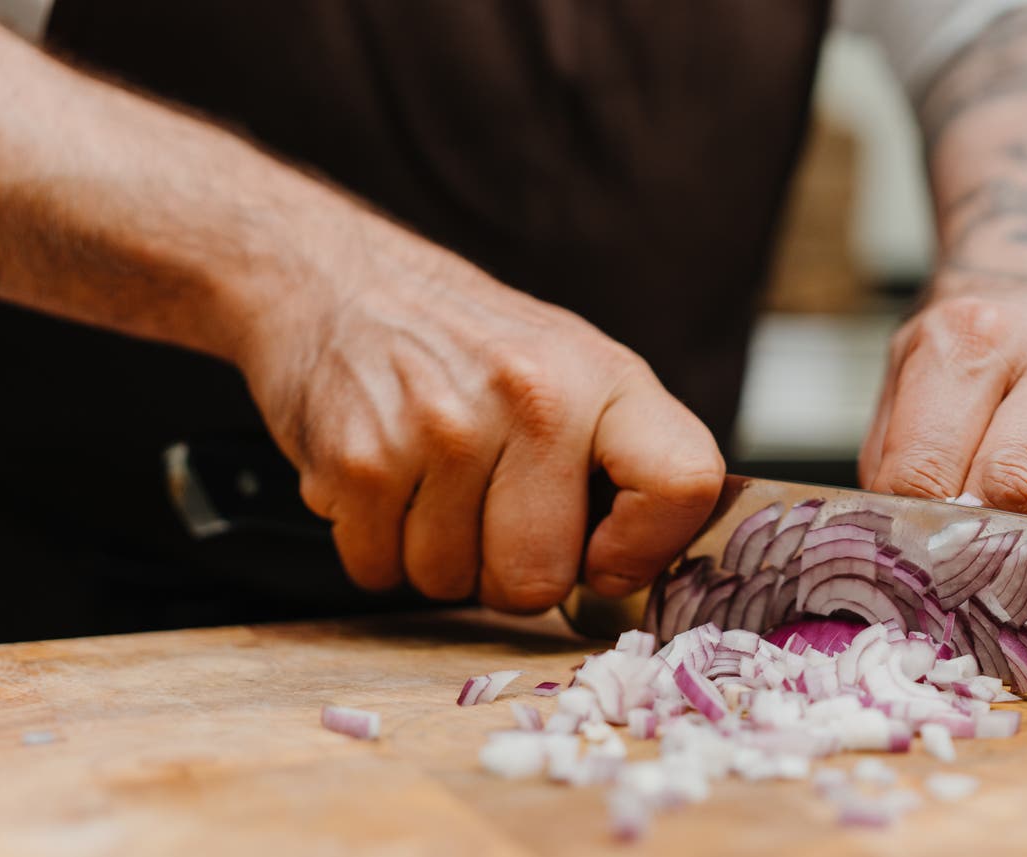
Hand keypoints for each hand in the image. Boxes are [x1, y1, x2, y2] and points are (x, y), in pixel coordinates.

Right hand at [238, 247, 723, 611]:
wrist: (345, 286)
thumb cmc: (480, 353)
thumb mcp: (582, 375)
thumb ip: (631, 464)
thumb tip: (641, 578)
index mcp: (602, 377)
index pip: (681, 484)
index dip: (645, 548)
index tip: (605, 553)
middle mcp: (529, 395)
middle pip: (538, 580)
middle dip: (511, 570)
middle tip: (493, 508)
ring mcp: (438, 429)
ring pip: (452, 584)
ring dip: (440, 557)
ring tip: (435, 484)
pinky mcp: (358, 461)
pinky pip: (382, 572)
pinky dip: (380, 548)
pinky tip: (389, 483)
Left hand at [859, 283, 1026, 532]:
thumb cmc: (961, 360)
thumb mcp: (904, 385)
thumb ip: (895, 464)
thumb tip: (906, 552)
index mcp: (976, 336)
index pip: (929, 466)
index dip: (912, 523)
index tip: (909, 543)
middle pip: (1017, 485)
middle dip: (978, 536)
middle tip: (954, 554)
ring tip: (1000, 556)